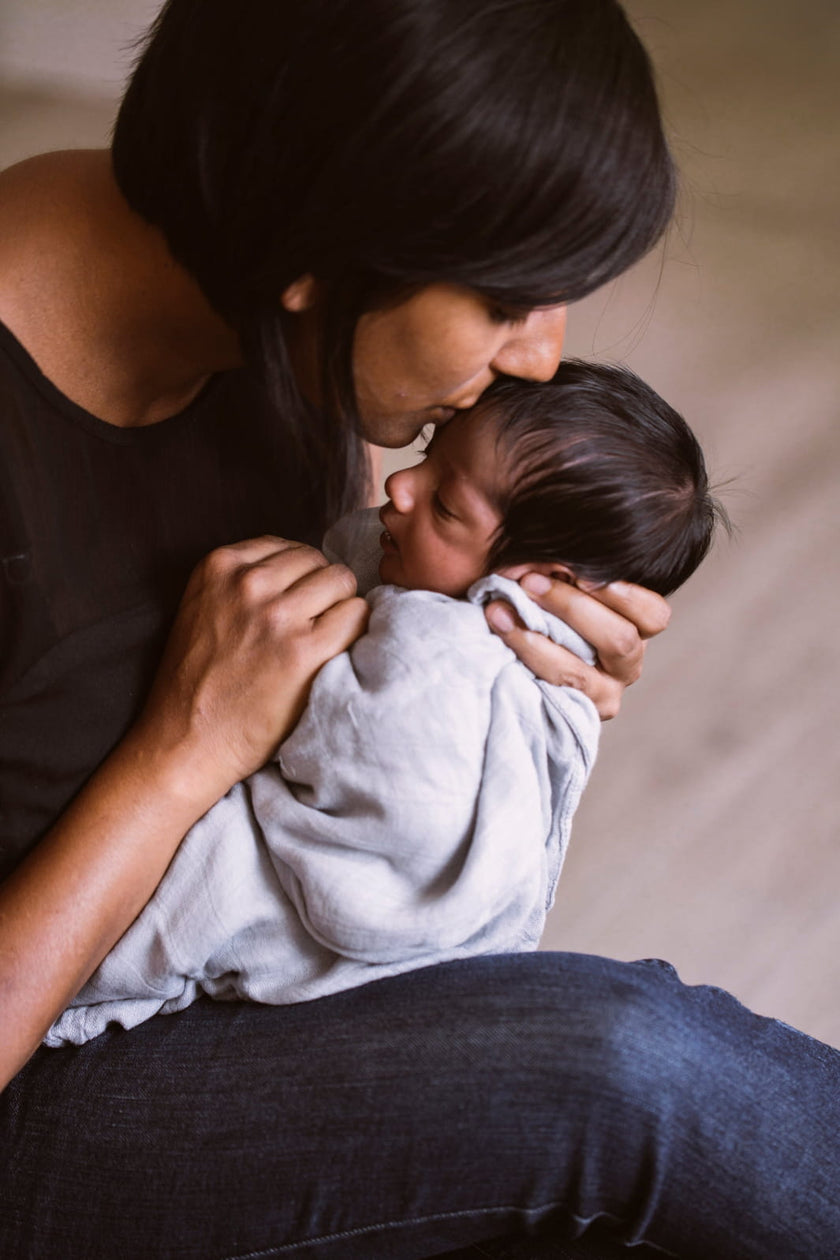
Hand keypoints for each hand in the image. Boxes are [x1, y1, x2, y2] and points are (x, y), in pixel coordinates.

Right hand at [136, 537, 369, 804]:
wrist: (186, 740)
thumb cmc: (198, 680)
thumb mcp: (204, 606)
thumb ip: (244, 578)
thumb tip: (305, 568)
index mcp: (220, 565)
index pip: (290, 549)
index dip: (299, 580)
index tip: (293, 608)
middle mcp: (248, 583)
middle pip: (320, 562)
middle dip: (322, 592)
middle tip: (310, 628)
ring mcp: (277, 616)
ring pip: (343, 582)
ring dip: (340, 610)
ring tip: (321, 641)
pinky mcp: (304, 651)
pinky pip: (357, 616)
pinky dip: (354, 632)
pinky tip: (334, 654)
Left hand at [484, 570, 669, 719]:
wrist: (514, 649)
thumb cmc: (544, 598)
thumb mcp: (561, 580)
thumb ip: (560, 567)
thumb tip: (535, 560)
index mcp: (637, 628)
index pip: (653, 615)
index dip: (622, 593)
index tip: (579, 572)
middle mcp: (626, 665)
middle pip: (620, 640)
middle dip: (571, 607)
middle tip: (529, 582)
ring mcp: (601, 694)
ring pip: (577, 673)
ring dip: (534, 639)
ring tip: (499, 609)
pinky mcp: (570, 713)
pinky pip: (549, 691)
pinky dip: (521, 659)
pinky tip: (499, 632)